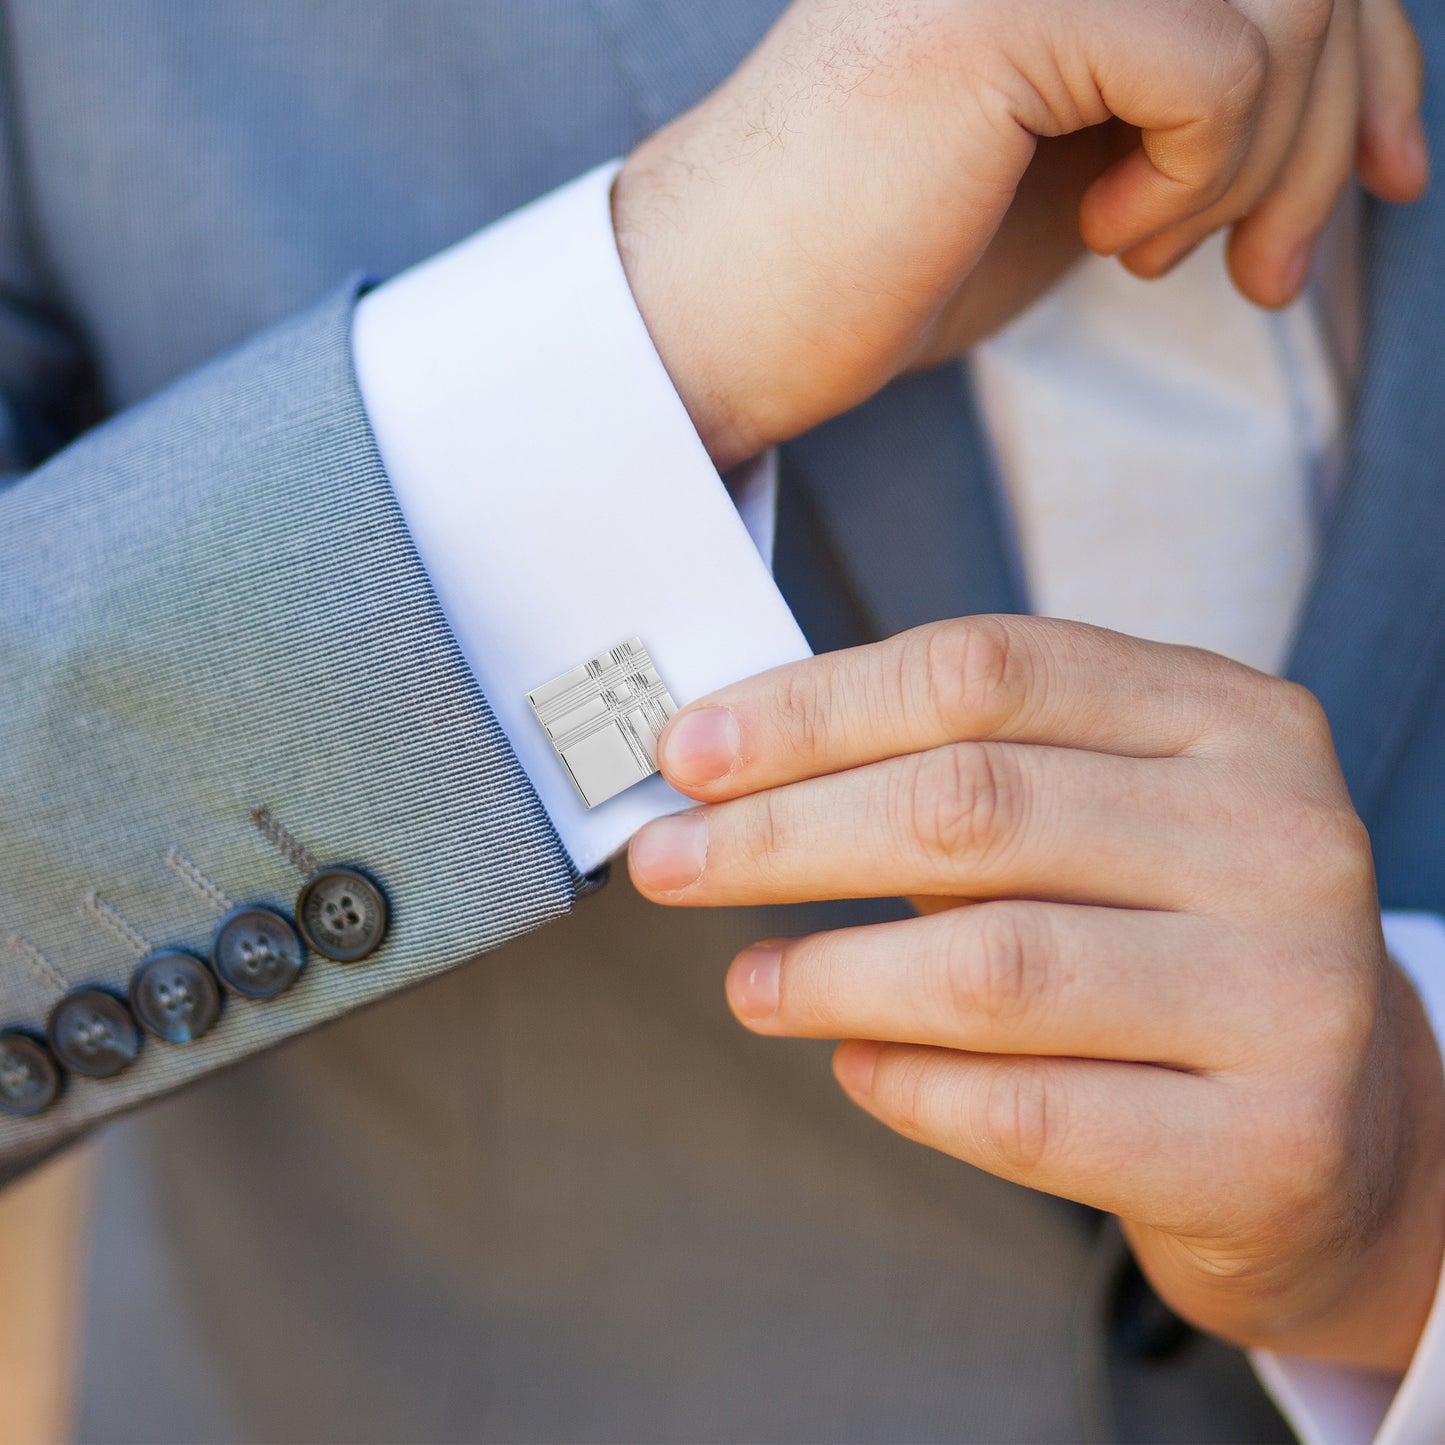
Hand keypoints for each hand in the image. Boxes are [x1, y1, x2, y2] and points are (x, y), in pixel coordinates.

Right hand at [613, 0, 1427, 468]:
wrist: (720, 316)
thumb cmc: (877, 254)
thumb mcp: (1077, 157)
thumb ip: (1186, 90)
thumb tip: (1355, 86)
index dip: (1378, 53)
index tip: (1389, 177)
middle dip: (1336, 134)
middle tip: (1271, 275)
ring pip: (1293, 5)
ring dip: (1265, 171)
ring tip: (1153, 256)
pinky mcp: (1001, 8)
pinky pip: (1221, 71)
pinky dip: (1197, 183)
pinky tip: (1110, 240)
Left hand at [629, 618, 1444, 1369]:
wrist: (1338, 1129)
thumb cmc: (1173, 942)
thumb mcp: (1105, 814)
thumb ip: (959, 774)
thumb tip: (737, 772)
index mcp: (1229, 718)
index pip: (984, 672)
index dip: (812, 708)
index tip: (690, 754)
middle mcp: (1280, 837)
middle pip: (971, 805)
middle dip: (782, 835)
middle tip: (670, 864)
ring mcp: (1291, 995)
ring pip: (991, 967)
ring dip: (827, 972)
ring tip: (747, 983)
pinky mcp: (1267, 1148)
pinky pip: (1027, 1112)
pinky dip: (906, 1085)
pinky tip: (852, 1064)